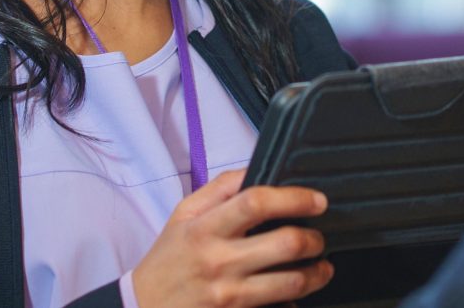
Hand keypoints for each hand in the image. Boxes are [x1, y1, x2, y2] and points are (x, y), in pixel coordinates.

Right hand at [131, 169, 333, 307]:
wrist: (143, 307)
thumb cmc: (169, 257)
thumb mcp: (185, 213)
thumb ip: (222, 187)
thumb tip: (258, 169)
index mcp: (206, 227)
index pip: (257, 202)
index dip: (295, 198)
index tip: (317, 200)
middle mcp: (218, 261)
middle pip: (285, 243)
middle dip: (314, 239)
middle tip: (319, 237)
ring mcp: (228, 295)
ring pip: (290, 283)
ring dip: (316, 273)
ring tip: (320, 266)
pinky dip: (294, 302)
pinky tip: (295, 295)